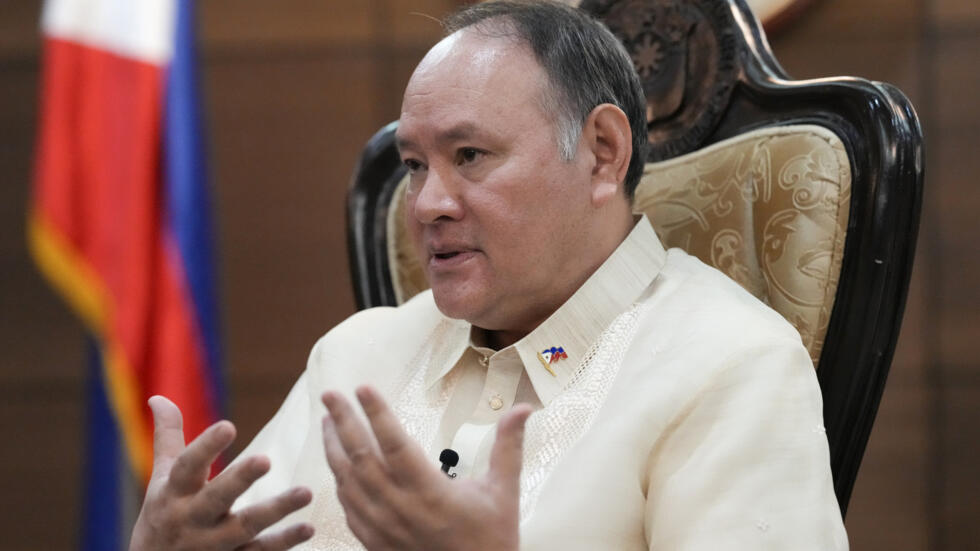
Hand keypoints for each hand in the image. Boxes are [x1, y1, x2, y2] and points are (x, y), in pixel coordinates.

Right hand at [130, 396, 314, 550]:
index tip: (228, 425)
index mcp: (173, 492)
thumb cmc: (162, 516)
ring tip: (305, 492)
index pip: (186, 467)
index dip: (205, 447)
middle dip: (239, 480)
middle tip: (266, 459)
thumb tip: (158, 397)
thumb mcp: (161, 479)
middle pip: (216, 498)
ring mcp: (212, 544)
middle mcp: (191, 518)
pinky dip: (283, 542)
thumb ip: (167, 437)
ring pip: (243, 527)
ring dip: (275, 510)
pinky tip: (308, 527)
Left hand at [321, 386, 531, 550]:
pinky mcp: (375, 543)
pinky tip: (337, 465)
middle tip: (330, 394)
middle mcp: (401, 509)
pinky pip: (348, 507)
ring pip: (347, 481)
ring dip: (334, 448)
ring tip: (328, 421)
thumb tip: (524, 408)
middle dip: (343, 422)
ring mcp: (383, 528)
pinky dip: (339, 481)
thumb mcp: (503, 492)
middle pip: (361, 458)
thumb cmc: (490, 540)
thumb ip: (507, 447)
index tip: (363, 387)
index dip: (378, 414)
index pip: (396, 444)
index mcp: (431, 493)